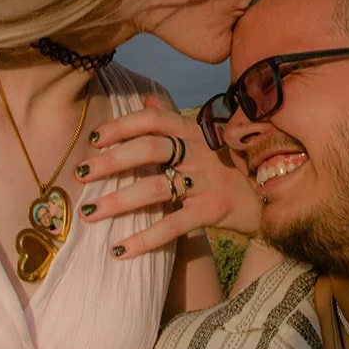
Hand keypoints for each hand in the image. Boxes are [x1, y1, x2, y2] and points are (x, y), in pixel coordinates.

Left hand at [76, 96, 261, 258]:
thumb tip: (145, 99)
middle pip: (149, 150)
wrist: (269, 197)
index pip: (153, 120)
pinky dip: (144, 239)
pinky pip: (173, 225)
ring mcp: (207, 181)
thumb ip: (172, 120)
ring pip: (156, 187)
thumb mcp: (205, 139)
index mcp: (193, 131)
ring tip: (89, 212)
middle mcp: (199, 151)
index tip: (94, 138)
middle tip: (80, 175)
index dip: (122, 126)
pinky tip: (120, 250)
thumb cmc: (229, 167)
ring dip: (118, 201)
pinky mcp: (213, 210)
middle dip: (110, 162)